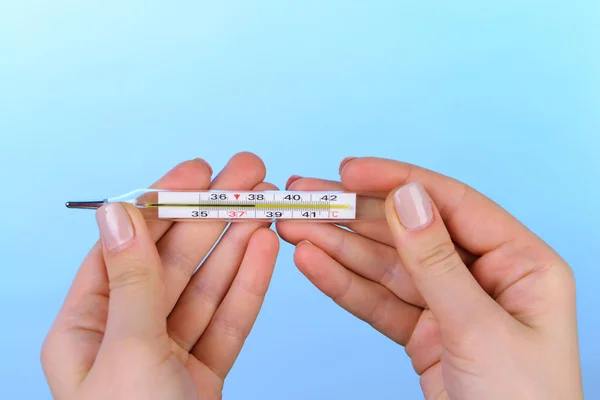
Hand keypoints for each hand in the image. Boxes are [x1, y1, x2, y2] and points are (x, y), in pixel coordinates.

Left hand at [42, 152, 278, 399]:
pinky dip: (249, 284)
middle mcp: (126, 335)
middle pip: (175, 259)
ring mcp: (168, 354)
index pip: (127, 244)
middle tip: (248, 176)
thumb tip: (120, 211)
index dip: (163, 201)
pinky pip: (229, 319)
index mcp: (87, 327)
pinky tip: (265, 250)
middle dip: (213, 214)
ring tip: (266, 205)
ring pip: (208, 285)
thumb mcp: (127, 355)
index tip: (197, 172)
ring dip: (237, 243)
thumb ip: (133, 281)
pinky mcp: (204, 373)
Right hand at [277, 157, 582, 399]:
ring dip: (338, 247)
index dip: (395, 182)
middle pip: (409, 232)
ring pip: (386, 266)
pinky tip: (313, 264)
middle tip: (306, 199)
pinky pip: (379, 301)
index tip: (349, 172)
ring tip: (293, 228)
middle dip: (354, 216)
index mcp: (521, 263)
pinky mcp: (424, 332)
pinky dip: (344, 284)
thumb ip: (438, 263)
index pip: (450, 204)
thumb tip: (407, 197)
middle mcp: (485, 275)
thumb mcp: (480, 330)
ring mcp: (451, 304)